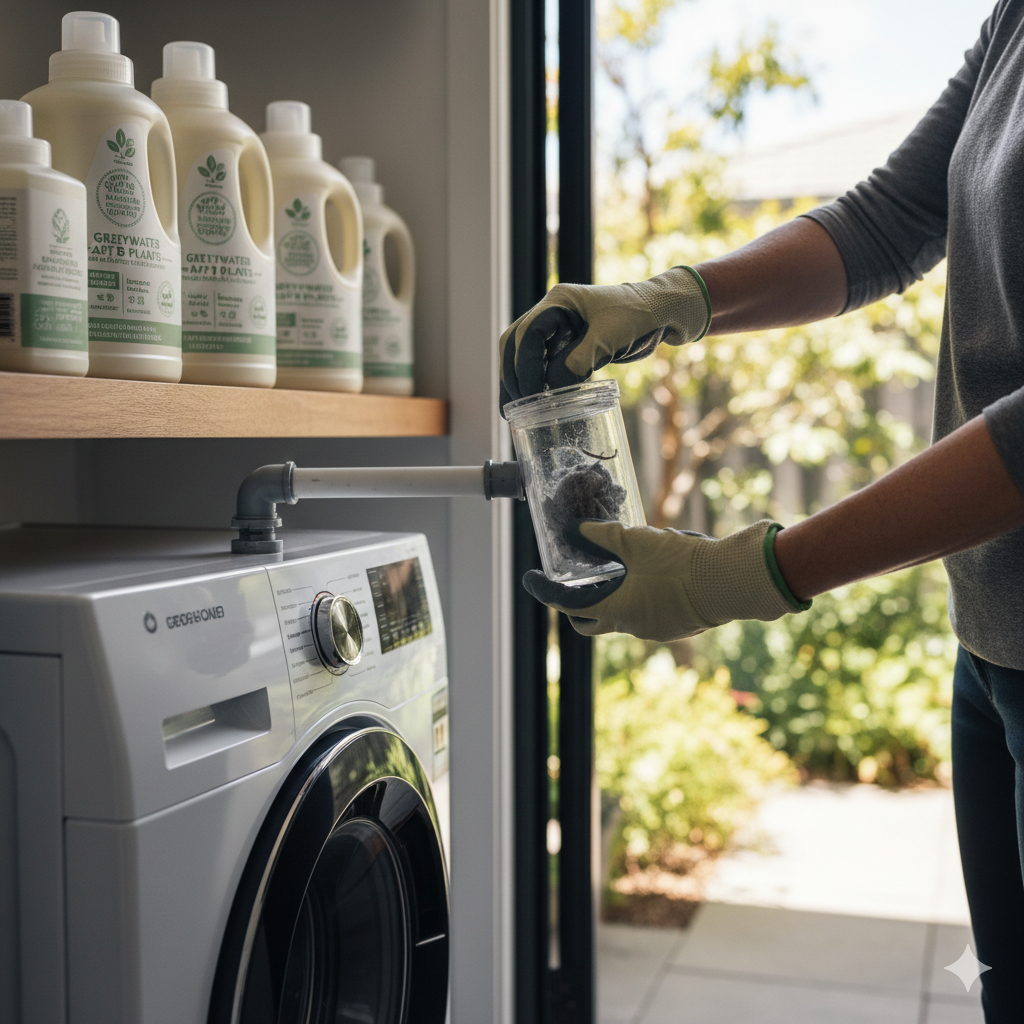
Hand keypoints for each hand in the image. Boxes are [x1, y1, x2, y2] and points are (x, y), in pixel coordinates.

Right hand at [499, 266, 710, 409]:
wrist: (662, 312)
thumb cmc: (640, 315)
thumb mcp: (607, 339)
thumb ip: (577, 362)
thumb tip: (550, 390)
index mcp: (558, 302)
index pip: (527, 335)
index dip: (525, 367)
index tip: (532, 395)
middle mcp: (552, 313)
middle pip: (515, 344)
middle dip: (512, 376)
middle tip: (516, 408)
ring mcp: (558, 329)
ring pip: (523, 356)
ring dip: (518, 382)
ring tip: (516, 412)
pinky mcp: (567, 345)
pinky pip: (542, 364)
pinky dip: (535, 383)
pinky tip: (534, 403)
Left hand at [523, 518, 807, 640]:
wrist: (733, 581)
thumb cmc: (682, 564)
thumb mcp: (638, 542)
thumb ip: (604, 536)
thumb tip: (578, 529)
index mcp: (617, 610)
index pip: (568, 605)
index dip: (545, 591)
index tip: (531, 579)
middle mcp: (632, 627)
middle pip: (592, 621)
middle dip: (577, 604)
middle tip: (572, 581)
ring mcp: (656, 629)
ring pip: (622, 615)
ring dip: (613, 596)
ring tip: (615, 567)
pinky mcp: (677, 625)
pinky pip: (647, 612)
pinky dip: (638, 597)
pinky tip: (649, 573)